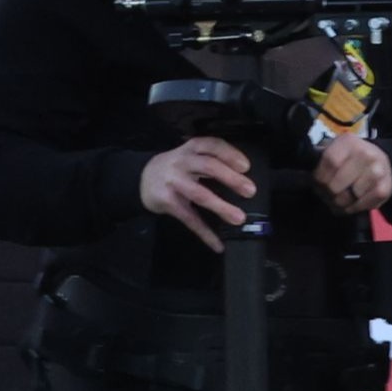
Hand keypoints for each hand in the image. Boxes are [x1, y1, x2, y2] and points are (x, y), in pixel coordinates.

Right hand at [136, 136, 261, 248]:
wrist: (141, 179)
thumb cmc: (175, 168)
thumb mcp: (189, 156)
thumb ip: (211, 160)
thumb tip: (243, 177)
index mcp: (191, 149)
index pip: (212, 145)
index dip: (229, 154)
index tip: (246, 166)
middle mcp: (182, 163)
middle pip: (208, 166)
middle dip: (231, 178)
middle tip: (250, 191)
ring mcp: (173, 182)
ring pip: (199, 194)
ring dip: (221, 207)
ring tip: (238, 218)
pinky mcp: (168, 202)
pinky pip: (189, 219)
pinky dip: (205, 233)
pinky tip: (218, 244)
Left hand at [312, 132, 391, 217]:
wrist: (382, 161)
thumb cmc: (351, 158)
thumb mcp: (336, 150)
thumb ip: (321, 159)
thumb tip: (303, 175)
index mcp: (349, 142)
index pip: (329, 162)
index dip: (319, 178)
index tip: (317, 184)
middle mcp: (366, 154)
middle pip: (335, 185)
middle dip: (327, 194)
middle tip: (326, 195)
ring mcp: (377, 172)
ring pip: (347, 199)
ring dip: (339, 204)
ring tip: (338, 200)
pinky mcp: (384, 188)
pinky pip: (361, 206)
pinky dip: (352, 209)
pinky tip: (351, 203)